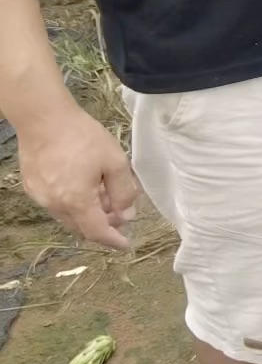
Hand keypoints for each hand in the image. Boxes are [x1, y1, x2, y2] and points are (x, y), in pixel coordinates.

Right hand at [18, 108, 139, 249]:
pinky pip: (56, 204)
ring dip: (88, 214)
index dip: (113, 241)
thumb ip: (123, 192)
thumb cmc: (82, 137)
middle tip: (120, 214)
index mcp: (76, 201)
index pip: (96, 232)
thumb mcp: (114, 161)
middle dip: (103, 225)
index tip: (126, 245)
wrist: (43, 118)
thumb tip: (126, 214)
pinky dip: (73, 203)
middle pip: (81, 227)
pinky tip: (85, 187)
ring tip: (105, 196)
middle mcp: (54, 204)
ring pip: (68, 216)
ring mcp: (40, 196)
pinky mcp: (32, 186)